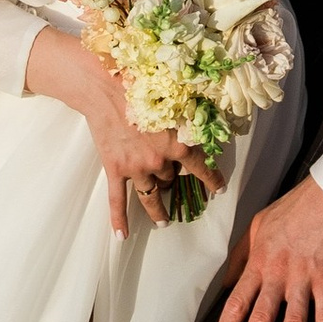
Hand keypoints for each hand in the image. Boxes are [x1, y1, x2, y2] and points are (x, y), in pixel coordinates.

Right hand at [23, 25, 217, 234]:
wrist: (104, 87)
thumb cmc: (141, 84)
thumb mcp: (175, 99)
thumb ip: (190, 117)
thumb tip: (207, 122)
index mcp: (180, 143)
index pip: (202, 168)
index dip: (212, 180)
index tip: (218, 189)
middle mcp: (160, 161)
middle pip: (171, 179)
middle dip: (172, 179)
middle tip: (174, 182)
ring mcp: (136, 169)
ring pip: (151, 196)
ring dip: (158, 211)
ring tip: (163, 222)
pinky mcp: (115, 170)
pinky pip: (117, 201)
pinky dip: (119, 220)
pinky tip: (121, 236)